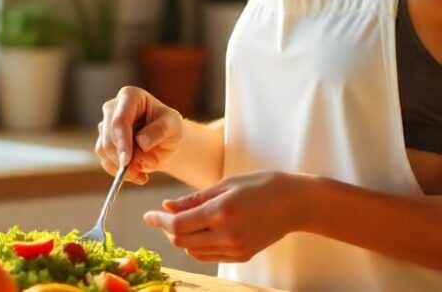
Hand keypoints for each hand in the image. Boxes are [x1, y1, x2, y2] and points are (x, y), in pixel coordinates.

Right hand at [94, 86, 182, 184]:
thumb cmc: (170, 127)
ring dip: (122, 167)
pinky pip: (105, 161)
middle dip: (122, 157)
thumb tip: (141, 141)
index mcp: (129, 96)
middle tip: (139, 171)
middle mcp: (112, 109)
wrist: (166, 140)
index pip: (119, 119)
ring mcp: (105, 126)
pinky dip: (120, 173)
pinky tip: (138, 175)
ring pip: (104, 150)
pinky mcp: (104, 144)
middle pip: (108, 136)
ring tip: (143, 172)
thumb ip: (160, 130)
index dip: (121, 140)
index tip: (127, 160)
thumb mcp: (173, 125)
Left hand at [142, 171, 308, 262]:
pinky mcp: (241, 256)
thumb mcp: (225, 184)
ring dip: (182, 239)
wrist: (295, 203)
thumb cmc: (260, 185)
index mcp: (221, 212)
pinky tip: (201, 231)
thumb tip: (166, 207)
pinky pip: (209, 256)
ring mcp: (235, 249)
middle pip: (182, 241)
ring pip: (193, 252)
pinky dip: (198, 246)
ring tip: (184, 222)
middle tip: (164, 216)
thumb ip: (194, 199)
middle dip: (168, 230)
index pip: (178, 225)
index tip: (147, 216)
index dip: (158, 221)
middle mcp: (227, 234)